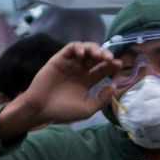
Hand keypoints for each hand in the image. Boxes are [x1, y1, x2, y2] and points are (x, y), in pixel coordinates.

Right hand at [0, 43, 121, 137]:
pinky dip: (78, 47)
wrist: (40, 110)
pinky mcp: (59, 60)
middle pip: (96, 57)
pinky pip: (70, 48)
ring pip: (85, 49)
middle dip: (105, 55)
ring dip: (94, 49)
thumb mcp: (87, 109)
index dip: (112, 65)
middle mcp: (80, 71)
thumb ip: (101, 99)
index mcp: (87, 81)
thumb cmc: (62, 112)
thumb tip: (113, 85)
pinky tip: (82, 55)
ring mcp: (70, 64)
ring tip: (98, 55)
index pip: (103, 69)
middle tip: (109, 59)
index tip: (119, 65)